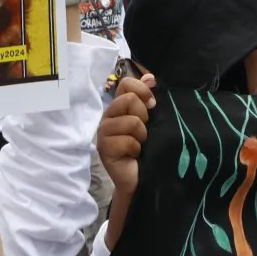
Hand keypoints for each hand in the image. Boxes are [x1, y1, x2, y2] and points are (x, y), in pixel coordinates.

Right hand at [98, 74, 156, 201]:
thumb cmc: (147, 148)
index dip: (141, 90)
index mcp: (119, 106)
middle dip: (143, 116)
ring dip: (141, 135)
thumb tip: (150, 77)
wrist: (141, 178)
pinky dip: (136, 149)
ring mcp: (104, 132)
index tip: (152, 104)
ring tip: (139, 145)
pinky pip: (126, 140)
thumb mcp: (151, 121)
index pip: (126, 83)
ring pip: (130, 121)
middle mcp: (109, 116)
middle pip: (128, 99)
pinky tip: (133, 155)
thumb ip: (148, 99)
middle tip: (144, 131)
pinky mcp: (103, 148)